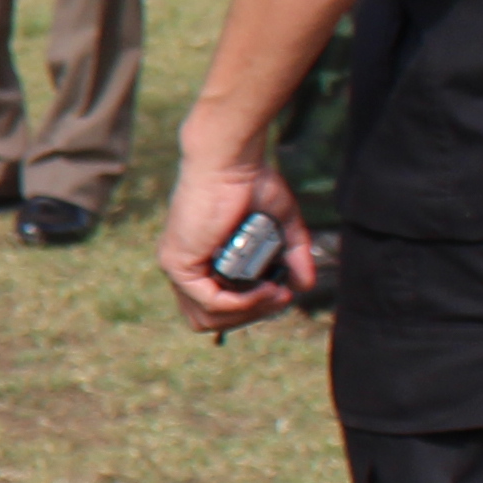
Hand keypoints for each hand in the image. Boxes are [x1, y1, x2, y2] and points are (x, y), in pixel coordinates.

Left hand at [159, 140, 312, 336]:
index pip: (215, 311)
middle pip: (210, 322)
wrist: (231, 161)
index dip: (249, 312)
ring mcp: (176, 267)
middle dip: (251, 316)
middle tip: (281, 297)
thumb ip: (292, 255)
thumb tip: (305, 286)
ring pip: (208, 318)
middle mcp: (183, 268)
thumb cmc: (250, 184)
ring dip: (249, 312)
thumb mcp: (280, 226)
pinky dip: (242, 303)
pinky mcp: (177, 263)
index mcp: (199, 262)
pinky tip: (265, 290)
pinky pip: (210, 302)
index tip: (280, 295)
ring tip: (277, 293)